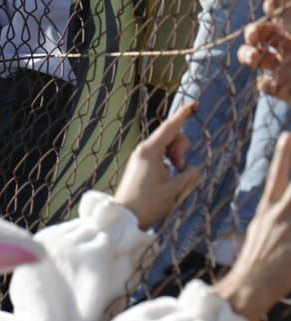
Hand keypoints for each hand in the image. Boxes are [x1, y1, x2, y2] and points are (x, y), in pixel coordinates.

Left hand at [113, 101, 201, 229]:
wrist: (126, 216)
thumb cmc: (149, 203)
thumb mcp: (176, 189)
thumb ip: (190, 175)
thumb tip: (195, 167)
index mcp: (150, 151)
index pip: (170, 127)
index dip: (183, 115)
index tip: (194, 104)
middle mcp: (143, 150)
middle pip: (170, 136)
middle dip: (182, 147)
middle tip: (181, 166)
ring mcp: (141, 157)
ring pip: (167, 147)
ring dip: (177, 156)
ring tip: (176, 173)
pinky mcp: (141, 165)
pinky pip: (161, 155)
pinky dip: (170, 161)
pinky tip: (171, 175)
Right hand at [215, 133, 290, 320]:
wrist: (248, 287)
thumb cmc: (256, 264)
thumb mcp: (260, 232)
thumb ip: (273, 217)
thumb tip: (278, 210)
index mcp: (266, 210)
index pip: (276, 174)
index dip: (283, 153)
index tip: (288, 135)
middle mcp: (278, 214)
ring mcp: (288, 228)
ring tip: (288, 209)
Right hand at [241, 0, 290, 101]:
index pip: (278, 0)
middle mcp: (286, 42)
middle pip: (259, 30)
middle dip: (252, 31)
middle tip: (254, 37)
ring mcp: (282, 65)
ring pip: (253, 55)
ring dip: (248, 54)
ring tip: (255, 58)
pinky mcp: (281, 87)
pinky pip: (266, 84)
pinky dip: (265, 84)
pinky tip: (271, 83)